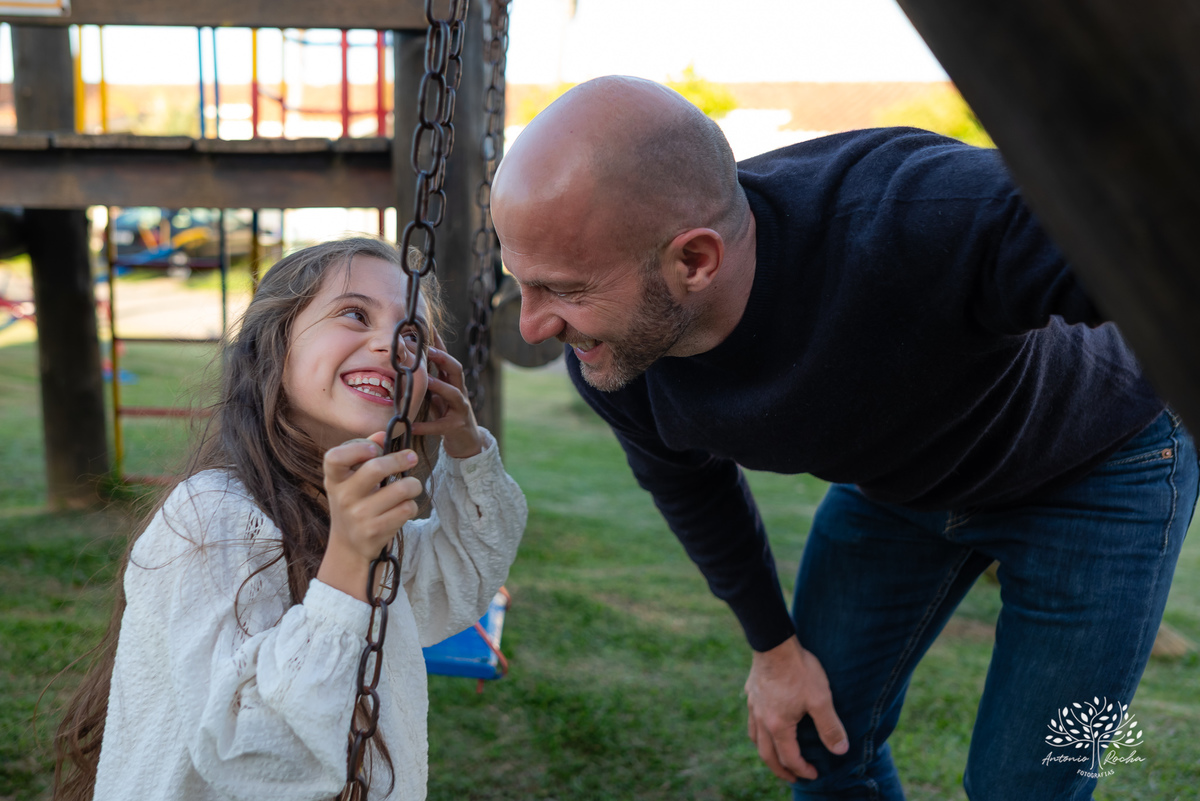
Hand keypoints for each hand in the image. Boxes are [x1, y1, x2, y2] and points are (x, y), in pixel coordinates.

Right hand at [317, 432, 422, 601]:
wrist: (349, 546)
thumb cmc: (355, 503)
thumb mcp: (351, 480)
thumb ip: (364, 454)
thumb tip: (383, 434)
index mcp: (335, 479)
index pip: (334, 458)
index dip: (357, 449)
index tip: (375, 449)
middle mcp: (343, 497)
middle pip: (376, 468)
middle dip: (400, 459)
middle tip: (412, 457)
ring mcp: (359, 516)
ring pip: (401, 489)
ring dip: (413, 485)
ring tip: (411, 487)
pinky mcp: (376, 531)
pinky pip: (407, 509)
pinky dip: (411, 505)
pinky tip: (403, 508)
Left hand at [411, 338, 482, 458]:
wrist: (466, 442)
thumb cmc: (447, 414)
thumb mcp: (438, 394)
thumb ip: (429, 379)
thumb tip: (409, 362)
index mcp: (452, 382)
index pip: (446, 357)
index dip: (438, 342)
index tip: (427, 326)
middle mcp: (459, 391)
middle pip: (456, 369)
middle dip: (443, 358)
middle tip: (427, 350)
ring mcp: (460, 408)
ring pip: (454, 393)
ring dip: (440, 386)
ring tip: (426, 381)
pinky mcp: (456, 426)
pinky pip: (441, 425)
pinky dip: (427, 425)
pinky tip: (413, 426)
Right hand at [745, 635, 848, 781]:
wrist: (775, 643)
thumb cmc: (799, 670)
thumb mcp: (820, 699)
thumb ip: (830, 727)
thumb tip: (840, 750)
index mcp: (778, 726)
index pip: (789, 758)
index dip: (802, 770)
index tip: (814, 774)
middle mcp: (762, 720)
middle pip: (767, 755)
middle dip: (780, 770)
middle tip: (793, 777)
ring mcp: (754, 706)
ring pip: (755, 738)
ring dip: (766, 753)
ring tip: (777, 755)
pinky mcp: (751, 693)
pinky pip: (752, 721)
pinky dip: (759, 733)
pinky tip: (766, 725)